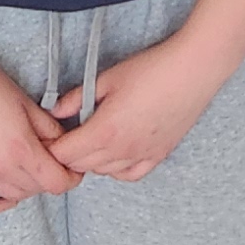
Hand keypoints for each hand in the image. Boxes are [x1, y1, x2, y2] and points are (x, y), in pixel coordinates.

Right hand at [0, 46, 82, 214]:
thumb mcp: (25, 101)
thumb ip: (48, 128)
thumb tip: (61, 144)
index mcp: (21, 148)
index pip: (57, 182)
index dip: (71, 177)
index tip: (73, 168)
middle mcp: (0, 168)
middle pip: (37, 189)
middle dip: (49, 176)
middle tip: (50, 159)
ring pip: (14, 196)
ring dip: (27, 186)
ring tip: (28, 167)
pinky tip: (6, 192)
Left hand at [53, 37, 223, 182]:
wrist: (193, 71)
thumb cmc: (151, 69)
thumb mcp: (107, 78)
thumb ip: (76, 98)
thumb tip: (54, 110)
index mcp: (105, 131)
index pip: (65, 154)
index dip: (53, 146)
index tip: (51, 133)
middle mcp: (122, 150)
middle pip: (81, 166)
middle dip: (68, 154)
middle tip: (67, 134)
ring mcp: (142, 155)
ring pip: (104, 172)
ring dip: (91, 160)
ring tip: (91, 138)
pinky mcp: (159, 155)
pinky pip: (130, 175)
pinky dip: (117, 169)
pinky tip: (115, 152)